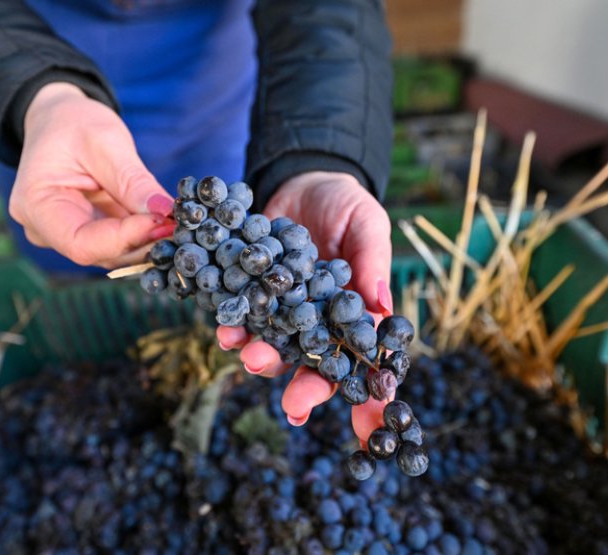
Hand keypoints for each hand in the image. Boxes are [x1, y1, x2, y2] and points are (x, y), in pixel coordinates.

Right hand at [8, 82, 175, 268]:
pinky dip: (145, 234)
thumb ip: (132, 180)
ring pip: (114, 253)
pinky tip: (166, 221)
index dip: (125, 238)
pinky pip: (119, 243)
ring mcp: (67, 234)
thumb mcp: (104, 142)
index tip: (161, 220)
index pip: (81, 244)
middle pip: (100, 254)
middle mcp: (46, 230)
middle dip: (143, 242)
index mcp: (36, 206)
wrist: (58, 120)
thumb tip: (165, 212)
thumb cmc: (72, 123)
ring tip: (177, 220)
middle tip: (180, 223)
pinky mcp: (89, 233)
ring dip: (149, 241)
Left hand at [217, 171, 393, 444]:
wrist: (302, 180)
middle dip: (303, 388)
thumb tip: (383, 304)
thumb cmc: (346, 205)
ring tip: (249, 358)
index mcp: (354, 315)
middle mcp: (318, 323)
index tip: (363, 422)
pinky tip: (224, 331)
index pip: (360, 360)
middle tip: (293, 405)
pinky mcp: (252, 295)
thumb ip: (372, 262)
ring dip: (262, 359)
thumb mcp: (367, 224)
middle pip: (314, 366)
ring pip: (274, 349)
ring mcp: (283, 312)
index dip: (360, 393)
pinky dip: (232, 329)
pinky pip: (242, 320)